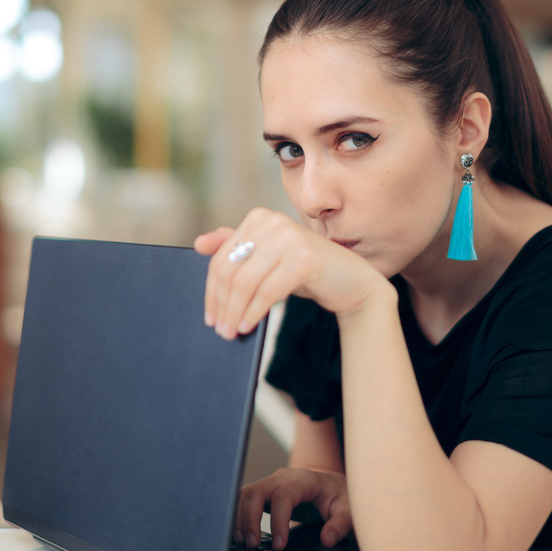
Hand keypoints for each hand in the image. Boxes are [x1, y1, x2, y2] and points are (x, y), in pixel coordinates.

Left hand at [194, 208, 386, 339]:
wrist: (352, 282)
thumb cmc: (305, 272)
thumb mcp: (267, 260)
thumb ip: (237, 248)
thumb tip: (199, 244)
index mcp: (258, 218)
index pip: (221, 257)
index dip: (212, 290)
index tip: (209, 316)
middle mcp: (273, 222)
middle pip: (230, 269)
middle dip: (222, 304)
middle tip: (220, 329)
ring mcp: (289, 237)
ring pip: (245, 282)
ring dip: (235, 312)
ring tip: (232, 332)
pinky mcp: (304, 258)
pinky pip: (267, 291)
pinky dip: (255, 312)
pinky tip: (250, 325)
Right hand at [235, 467, 352, 549]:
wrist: (329, 483)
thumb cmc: (337, 496)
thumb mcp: (347, 509)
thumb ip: (339, 525)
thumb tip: (327, 539)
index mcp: (303, 480)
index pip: (283, 496)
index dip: (278, 521)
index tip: (278, 545)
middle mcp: (282, 478)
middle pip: (257, 491)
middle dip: (250, 518)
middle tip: (253, 544)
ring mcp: (270, 483)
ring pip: (246, 494)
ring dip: (240, 517)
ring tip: (243, 542)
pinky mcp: (263, 491)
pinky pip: (244, 498)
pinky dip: (238, 514)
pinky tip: (239, 533)